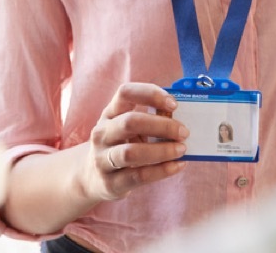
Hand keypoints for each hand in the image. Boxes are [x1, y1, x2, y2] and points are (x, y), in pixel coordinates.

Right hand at [85, 83, 187, 201]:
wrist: (92, 177)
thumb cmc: (120, 145)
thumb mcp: (127, 128)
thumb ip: (149, 121)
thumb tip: (182, 120)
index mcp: (109, 113)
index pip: (125, 93)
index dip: (150, 94)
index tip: (174, 104)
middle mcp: (102, 133)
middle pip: (130, 122)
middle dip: (162, 126)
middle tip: (184, 132)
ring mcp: (102, 159)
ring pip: (132, 152)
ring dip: (162, 150)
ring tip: (181, 149)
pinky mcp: (110, 183)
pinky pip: (138, 175)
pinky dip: (162, 170)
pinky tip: (177, 166)